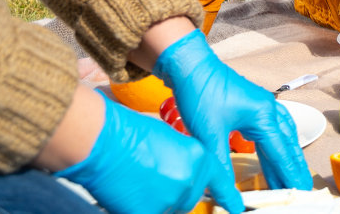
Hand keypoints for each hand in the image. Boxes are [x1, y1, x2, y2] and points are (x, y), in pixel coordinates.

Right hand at [55, 91, 216, 213]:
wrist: (104, 141)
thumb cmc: (129, 134)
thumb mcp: (169, 139)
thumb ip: (183, 159)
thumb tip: (183, 173)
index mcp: (198, 157)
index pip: (218, 182)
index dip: (227, 196)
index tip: (235, 207)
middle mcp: (190, 180)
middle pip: (189, 199)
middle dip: (175, 193)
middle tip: (153, 179)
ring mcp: (171, 199)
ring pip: (170, 210)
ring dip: (158, 202)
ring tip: (138, 183)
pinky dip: (140, 209)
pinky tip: (129, 194)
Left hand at [154, 30, 312, 209]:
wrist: (189, 64)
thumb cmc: (201, 93)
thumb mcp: (209, 136)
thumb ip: (221, 172)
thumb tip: (231, 202)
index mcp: (263, 116)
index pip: (281, 153)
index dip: (291, 175)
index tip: (301, 193)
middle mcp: (268, 110)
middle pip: (288, 143)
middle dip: (295, 167)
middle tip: (304, 189)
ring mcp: (261, 105)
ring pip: (282, 135)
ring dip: (287, 156)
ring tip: (290, 176)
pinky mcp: (251, 105)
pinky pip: (272, 129)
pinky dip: (276, 145)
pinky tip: (272, 153)